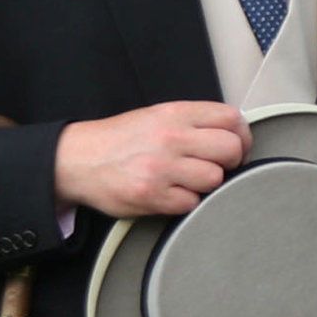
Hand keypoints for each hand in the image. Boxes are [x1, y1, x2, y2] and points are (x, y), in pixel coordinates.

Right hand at [54, 100, 249, 219]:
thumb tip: (234, 135)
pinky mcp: (152, 194)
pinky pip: (192, 203)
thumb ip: (193, 122)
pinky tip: (169, 193)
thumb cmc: (121, 140)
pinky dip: (185, 202)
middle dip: (231, 162)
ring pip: (215, 178)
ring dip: (206, 184)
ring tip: (185, 180)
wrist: (75, 159)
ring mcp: (161, 166)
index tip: (235, 146)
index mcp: (174, 113)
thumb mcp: (156, 116)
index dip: (241, 136)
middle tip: (215, 167)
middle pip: (231, 149)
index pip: (231, 118)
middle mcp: (170, 137)